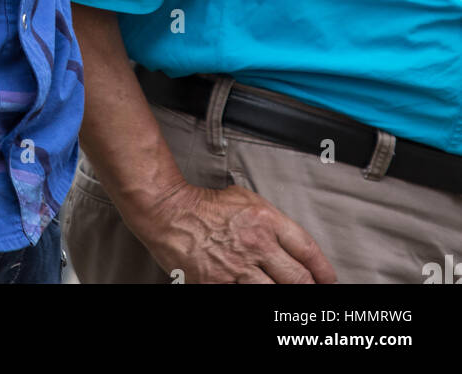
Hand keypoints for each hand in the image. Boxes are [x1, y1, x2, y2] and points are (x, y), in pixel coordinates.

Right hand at [140, 181, 336, 283]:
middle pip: (298, 277)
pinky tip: (260, 295)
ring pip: (277, 293)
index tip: (328, 279)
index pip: (306, 249)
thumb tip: (289, 241)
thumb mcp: (245, 199)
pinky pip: (248, 298)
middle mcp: (257, 244)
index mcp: (265, 219)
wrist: (171, 214)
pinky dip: (257, 299)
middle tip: (313, 292)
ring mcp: (239, 268)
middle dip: (310, 289)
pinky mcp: (221, 285)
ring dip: (288, 298)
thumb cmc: (205, 205)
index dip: (323, 269)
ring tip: (293, 299)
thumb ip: (270, 219)